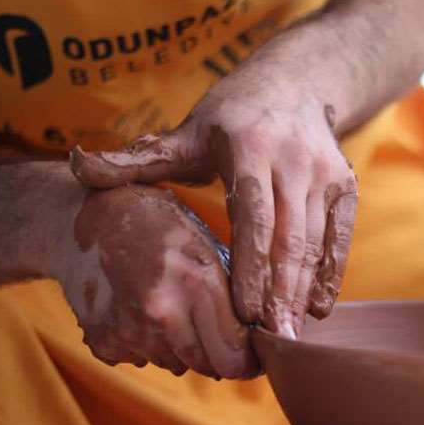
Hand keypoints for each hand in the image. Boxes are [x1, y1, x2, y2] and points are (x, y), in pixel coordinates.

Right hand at [59, 185, 254, 378]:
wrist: (80, 221)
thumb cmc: (154, 224)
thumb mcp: (204, 242)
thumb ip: (233, 289)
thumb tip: (261, 333)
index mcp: (194, 280)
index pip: (235, 353)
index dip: (250, 359)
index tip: (255, 355)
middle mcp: (161, 312)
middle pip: (210, 366)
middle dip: (221, 354)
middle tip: (220, 331)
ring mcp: (128, 331)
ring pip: (179, 364)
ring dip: (185, 347)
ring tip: (175, 308)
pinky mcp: (104, 343)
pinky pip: (145, 359)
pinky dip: (151, 344)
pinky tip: (144, 310)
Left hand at [70, 70, 357, 337]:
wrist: (295, 83)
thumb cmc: (231, 117)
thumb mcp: (187, 132)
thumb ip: (139, 158)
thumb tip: (77, 166)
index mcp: (250, 147)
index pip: (253, 215)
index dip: (252, 265)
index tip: (246, 312)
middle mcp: (293, 159)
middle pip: (289, 236)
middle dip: (281, 292)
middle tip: (273, 341)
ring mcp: (325, 172)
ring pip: (315, 240)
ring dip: (303, 290)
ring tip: (290, 335)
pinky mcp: (346, 185)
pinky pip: (340, 235)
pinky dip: (331, 273)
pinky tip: (318, 308)